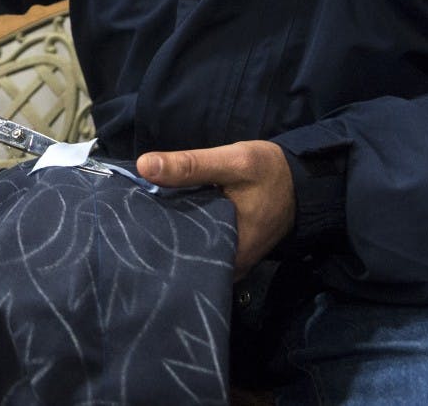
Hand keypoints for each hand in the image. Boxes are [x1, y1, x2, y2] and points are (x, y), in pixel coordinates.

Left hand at [136, 141, 294, 279]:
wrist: (303, 180)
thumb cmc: (270, 172)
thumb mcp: (233, 162)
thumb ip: (191, 165)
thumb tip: (143, 166)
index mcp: (230, 253)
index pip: (177, 256)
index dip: (149, 238)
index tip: (125, 220)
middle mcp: (227, 266)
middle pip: (179, 255)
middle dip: (154, 235)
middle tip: (126, 215)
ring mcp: (228, 259)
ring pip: (187, 249)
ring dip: (167, 232)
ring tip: (137, 215)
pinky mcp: (227, 248)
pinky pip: (197, 242)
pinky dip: (182, 229)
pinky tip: (162, 215)